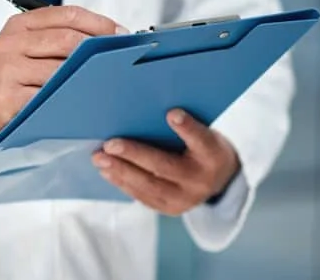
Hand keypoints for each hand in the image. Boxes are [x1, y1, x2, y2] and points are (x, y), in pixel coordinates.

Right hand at [0, 6, 124, 166]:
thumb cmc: (11, 75)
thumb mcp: (24, 46)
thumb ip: (57, 37)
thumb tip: (110, 37)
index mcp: (18, 25)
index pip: (67, 15)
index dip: (100, 23)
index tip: (121, 34)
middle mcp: (11, 44)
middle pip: (68, 40)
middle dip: (100, 50)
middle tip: (121, 60)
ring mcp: (9, 71)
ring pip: (62, 70)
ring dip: (90, 76)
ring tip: (109, 81)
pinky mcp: (11, 99)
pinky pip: (52, 96)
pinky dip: (73, 98)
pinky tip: (86, 100)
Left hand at [91, 109, 239, 215]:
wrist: (219, 180)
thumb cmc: (201, 147)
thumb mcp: (203, 132)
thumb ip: (183, 125)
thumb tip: (143, 111)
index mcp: (213, 155)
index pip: (201, 140)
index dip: (187, 128)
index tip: (171, 113)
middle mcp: (201, 180)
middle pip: (165, 168)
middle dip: (134, 155)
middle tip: (110, 145)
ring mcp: (186, 199)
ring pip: (149, 186)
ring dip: (121, 171)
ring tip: (99, 159)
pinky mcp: (170, 209)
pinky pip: (143, 197)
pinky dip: (123, 183)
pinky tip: (107, 171)